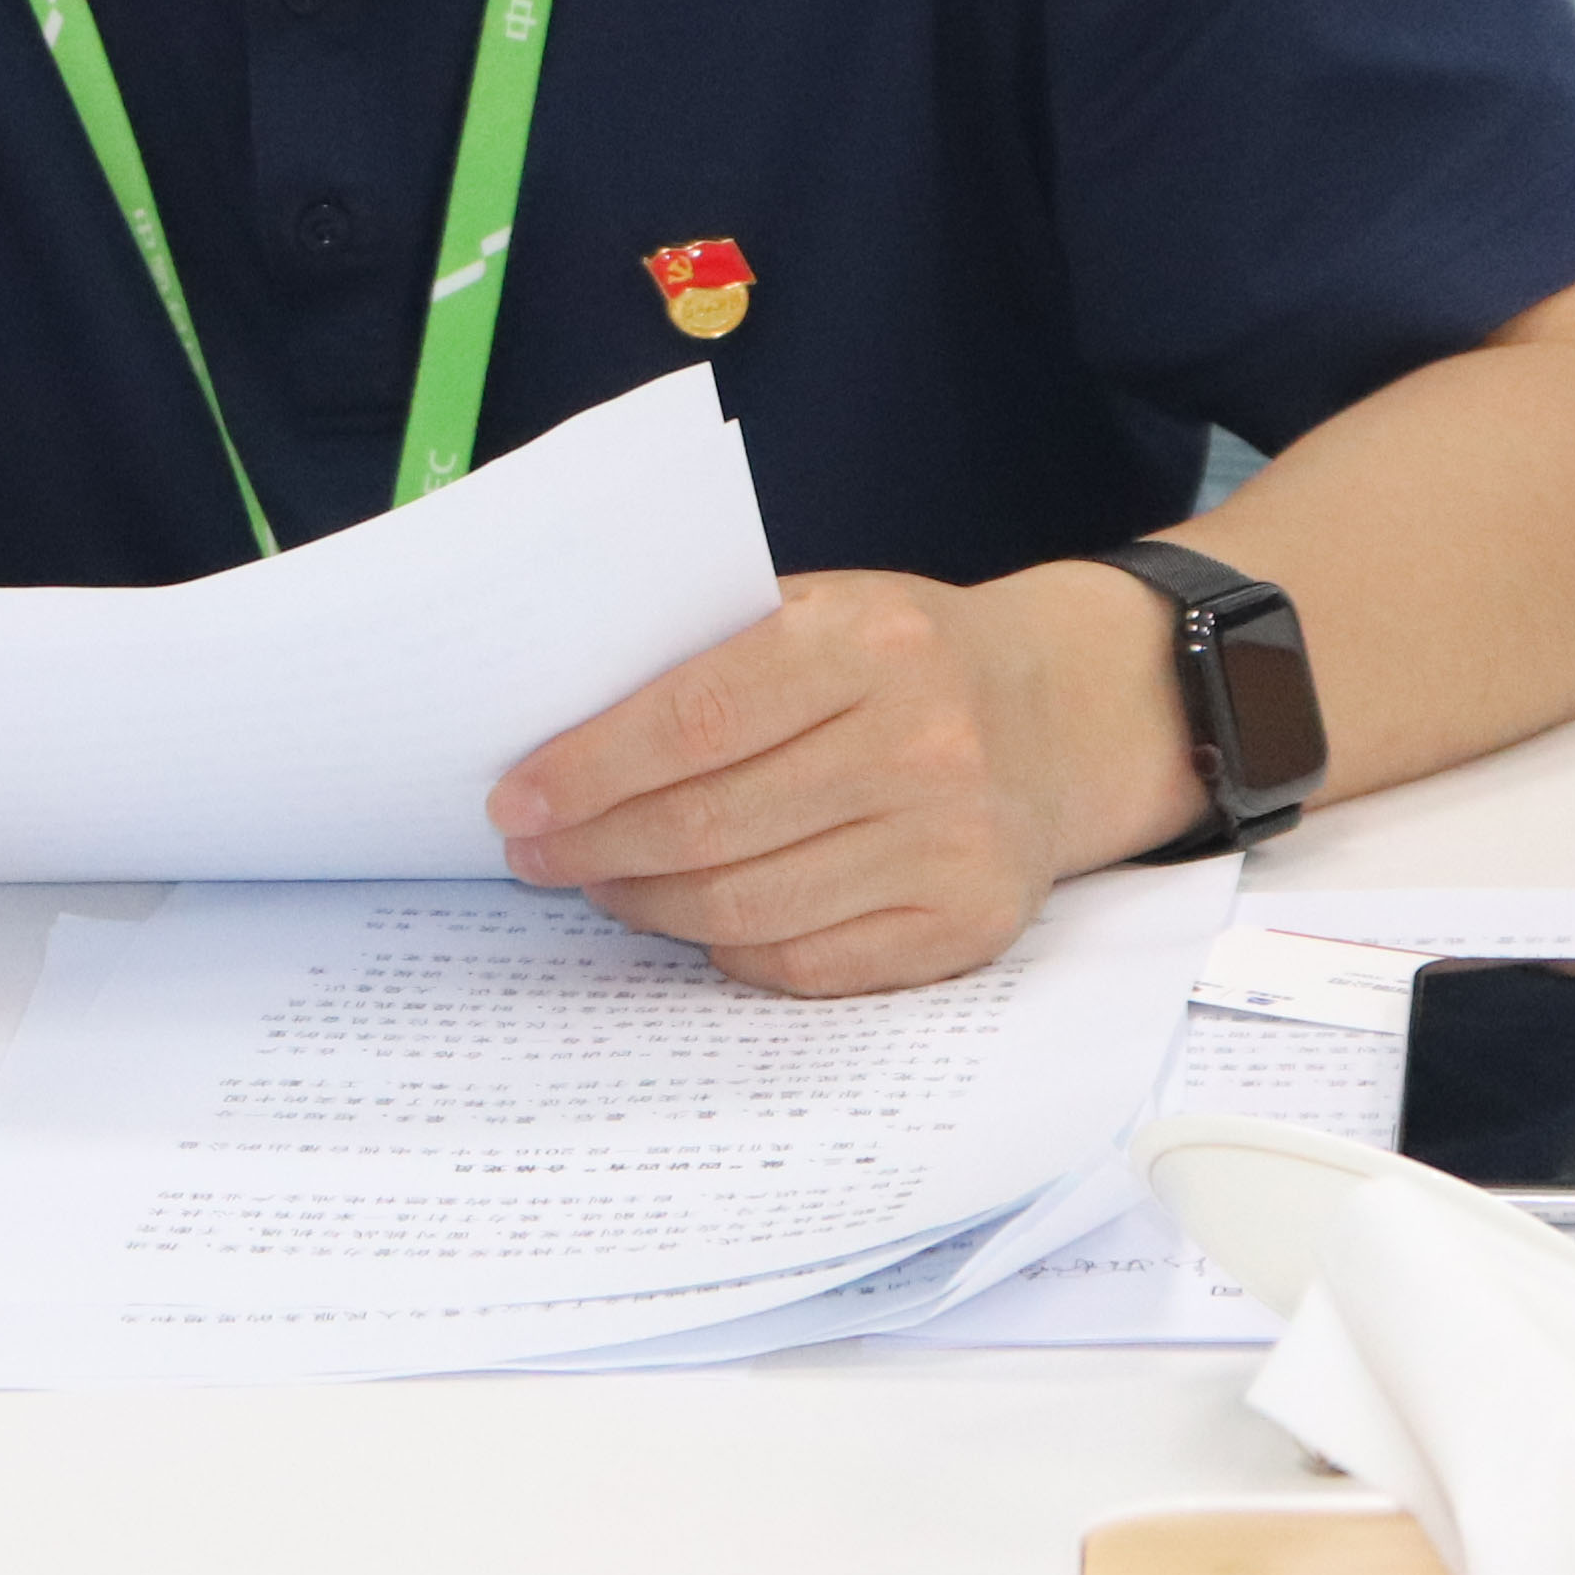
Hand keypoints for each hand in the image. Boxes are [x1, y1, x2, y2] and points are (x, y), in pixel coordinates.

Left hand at [482, 562, 1189, 996]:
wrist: (1058, 713)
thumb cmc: (903, 657)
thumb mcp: (822, 609)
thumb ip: (710, 657)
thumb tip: (560, 734)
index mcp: (869, 644)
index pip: (694, 718)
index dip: (589, 769)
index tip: (516, 800)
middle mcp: (921, 746)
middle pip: (710, 825)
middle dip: (597, 848)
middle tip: (536, 855)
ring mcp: (951, 844)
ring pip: (747, 907)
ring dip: (648, 906)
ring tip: (601, 885)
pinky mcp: (968, 923)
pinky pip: (809, 965)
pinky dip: (731, 951)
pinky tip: (693, 921)